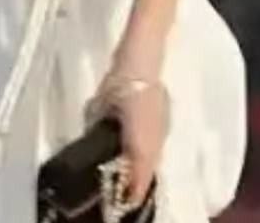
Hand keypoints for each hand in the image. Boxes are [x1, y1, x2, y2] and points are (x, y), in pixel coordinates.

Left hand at [89, 75, 167, 207]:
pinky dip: (150, 153)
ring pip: (155, 156)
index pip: (139, 171)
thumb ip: (99, 123)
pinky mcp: (165, 120)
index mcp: (140, 140)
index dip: (133, 187)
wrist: (142, 60)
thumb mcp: (101, 105)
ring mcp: (163, 130)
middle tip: (128, 191)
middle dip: (140, 180)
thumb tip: (94, 131)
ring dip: (146, 167)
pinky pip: (158, 144)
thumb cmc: (119, 82)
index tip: (127, 199)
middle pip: (149, 167)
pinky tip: (141, 153)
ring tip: (134, 176)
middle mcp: (156, 139)